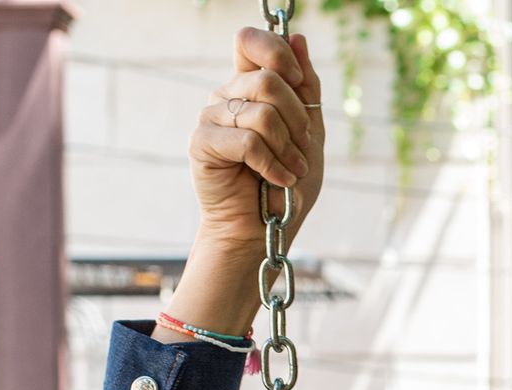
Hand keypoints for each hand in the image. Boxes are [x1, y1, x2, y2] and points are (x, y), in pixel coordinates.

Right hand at [189, 27, 326, 253]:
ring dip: (288, 148)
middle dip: (297, 119)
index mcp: (249, 87)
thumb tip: (298, 38)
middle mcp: (226, 96)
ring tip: (292, 171)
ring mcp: (211, 118)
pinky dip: (272, 165)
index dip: (277, 52)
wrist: (265, 229)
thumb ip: (305, 87)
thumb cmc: (287, 182)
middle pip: (268, 80)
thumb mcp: (308, 130)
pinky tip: (278, 180)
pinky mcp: (202, 144)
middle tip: (301, 148)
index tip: (298, 81)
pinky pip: (248, 141)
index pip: (249, 41)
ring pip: (262, 113)